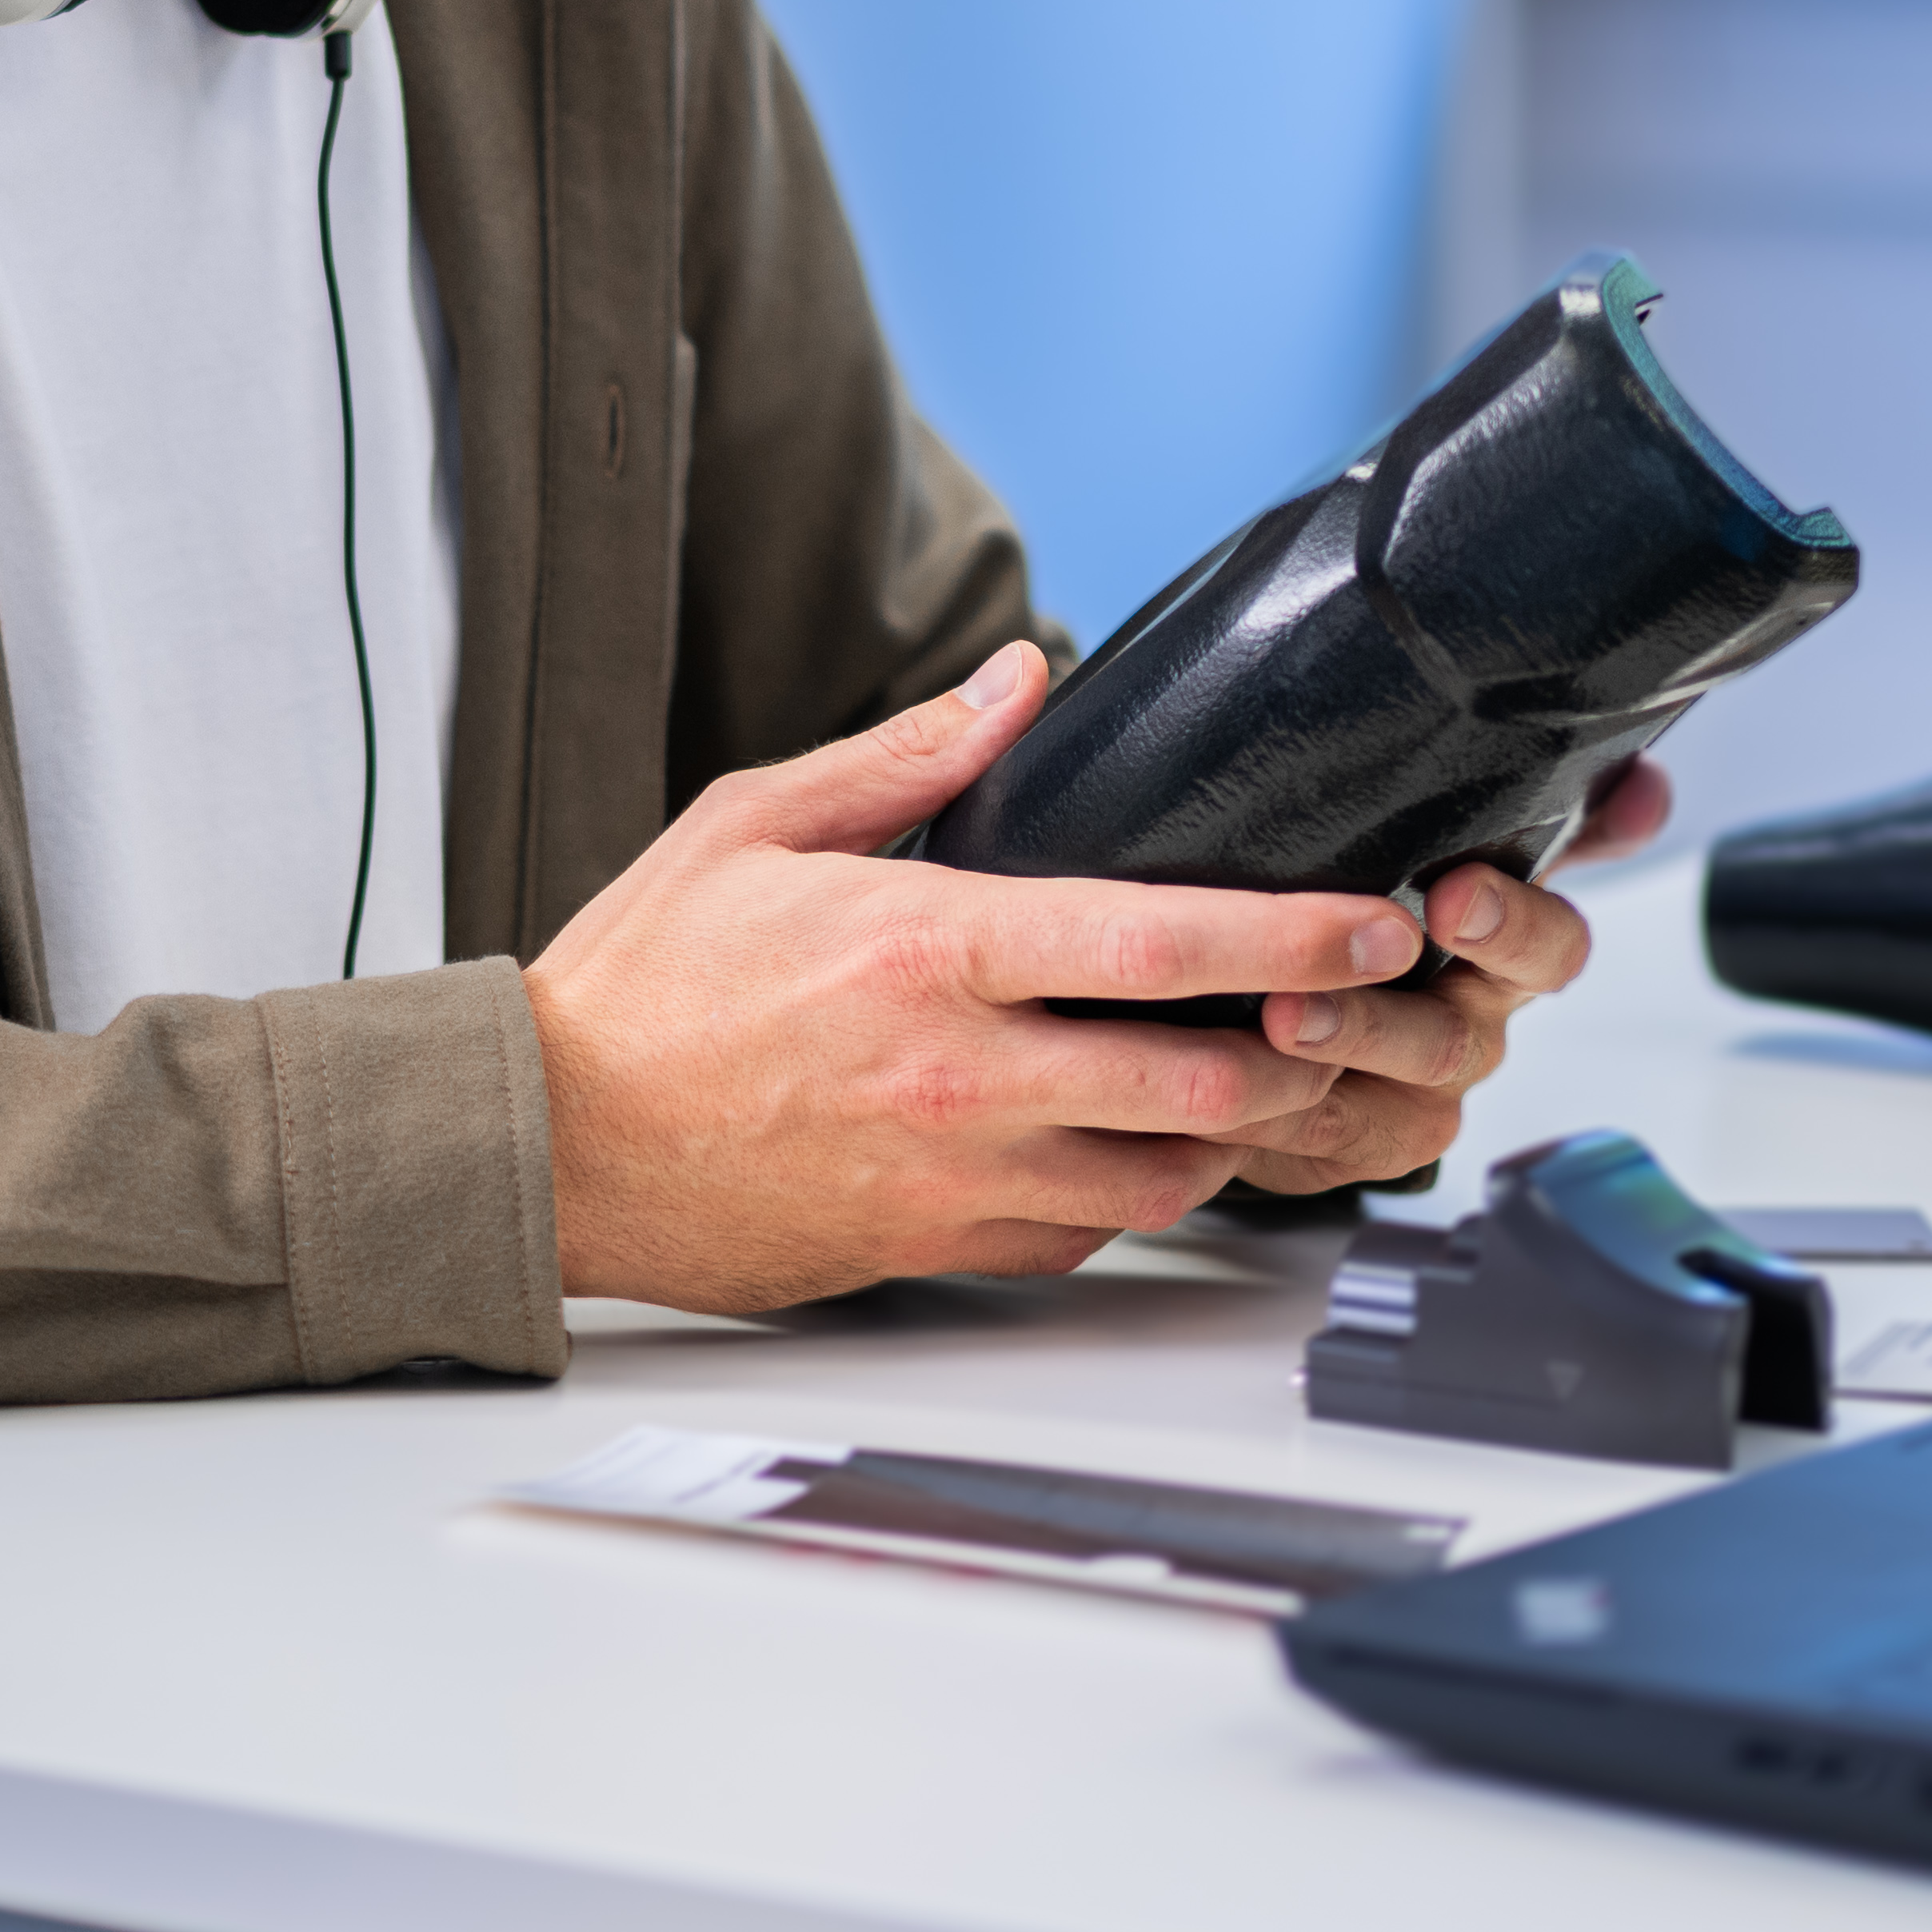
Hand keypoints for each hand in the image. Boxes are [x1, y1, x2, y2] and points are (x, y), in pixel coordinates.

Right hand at [531, 646, 1435, 1312]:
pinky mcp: (939, 1249)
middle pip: (1206, 1079)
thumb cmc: (644, 982)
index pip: (1161, 941)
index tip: (1378, 919)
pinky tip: (1133, 1135)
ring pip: (1170, 1174)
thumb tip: (1023, 682)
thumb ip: (911, 756)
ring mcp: (957, 1177)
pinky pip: (1091, 1231)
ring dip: (1232, 1130)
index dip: (1296, 935)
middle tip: (1358, 1009)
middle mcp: (962, 1075)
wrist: (553, 1143)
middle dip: (1309, 1048)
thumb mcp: (758, 823)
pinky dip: (1136, 1186)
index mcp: (928, 949)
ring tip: (1262, 1071)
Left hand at [1213, 758, 1668, 1200]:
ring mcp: (1400, 1102)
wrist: (1287, 988)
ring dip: (1324, 1066)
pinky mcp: (1332, 1151)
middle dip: (1383, 1016)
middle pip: (1449, 1041)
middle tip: (1322, 990)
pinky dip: (1262, 1123)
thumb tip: (1644, 788)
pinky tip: (1219, 1087)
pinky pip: (1305, 1151)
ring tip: (1271, 1025)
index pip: (1546, 947)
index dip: (1509, 925)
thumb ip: (1562, 813)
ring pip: (1377, 1107)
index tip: (1459, 895)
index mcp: (1505, 959)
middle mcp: (1462, 1035)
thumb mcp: (1461, 839)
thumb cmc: (1389, 902)